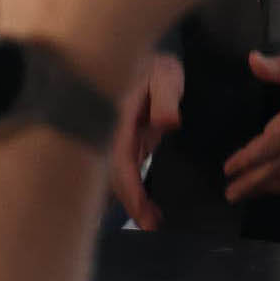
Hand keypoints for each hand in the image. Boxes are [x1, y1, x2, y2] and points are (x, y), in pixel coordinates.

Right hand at [112, 53, 184, 229]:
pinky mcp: (121, 143)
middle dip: (130, 203)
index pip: (120, 162)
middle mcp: (110, 134)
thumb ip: (166, 97)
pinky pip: (123, 171)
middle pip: (113, 176)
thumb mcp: (164, 75)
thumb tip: (169, 122)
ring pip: (116, 177)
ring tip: (153, 222)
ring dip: (131, 200)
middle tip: (151, 227)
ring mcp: (113, 140)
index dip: (130, 190)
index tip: (143, 214)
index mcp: (117, 120)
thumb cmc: (154, 65)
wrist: (139, 54)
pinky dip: (133, 190)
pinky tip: (148, 206)